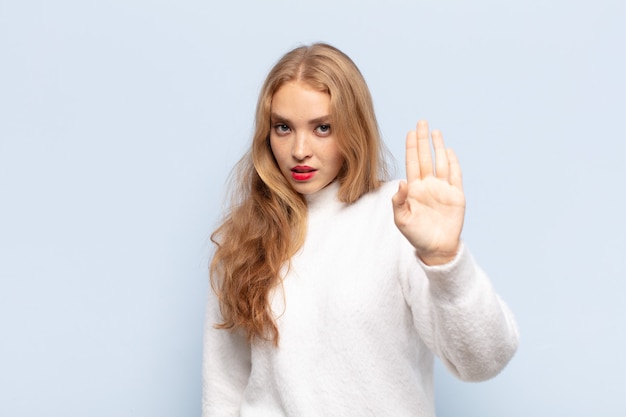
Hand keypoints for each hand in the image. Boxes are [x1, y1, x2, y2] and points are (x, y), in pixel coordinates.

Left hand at [392, 120, 465, 264]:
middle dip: (423, 140)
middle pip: (425, 157)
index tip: (410, 132)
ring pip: (441, 162)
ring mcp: (443, 189)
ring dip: (438, 147)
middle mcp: (428, 185)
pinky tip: (450, 150)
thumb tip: (401, 182)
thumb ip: (398, 201)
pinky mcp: (456, 195)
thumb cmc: (416, 235)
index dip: (411, 147)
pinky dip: (454, 162)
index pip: (412, 163)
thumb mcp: (401, 220)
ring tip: (435, 132)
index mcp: (414, 189)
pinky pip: (455, 175)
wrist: (436, 249)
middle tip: (422, 122)